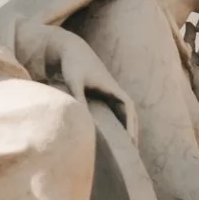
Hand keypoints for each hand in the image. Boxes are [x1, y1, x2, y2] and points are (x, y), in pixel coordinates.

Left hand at [19, 23, 137, 143]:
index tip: (130, 141)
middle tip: (132, 152)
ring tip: (124, 148)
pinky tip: (107, 136)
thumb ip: (78, 97)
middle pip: (129, 113)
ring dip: (125, 127)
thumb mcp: (74, 80)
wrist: (66, 48)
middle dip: (132, 130)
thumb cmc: (70, 63)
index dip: (131, 124)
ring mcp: (105, 92)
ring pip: (121, 113)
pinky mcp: (97, 93)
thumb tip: (83, 118)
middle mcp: (112, 89)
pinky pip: (110, 111)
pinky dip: (113, 123)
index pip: (128, 108)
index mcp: (111, 86)